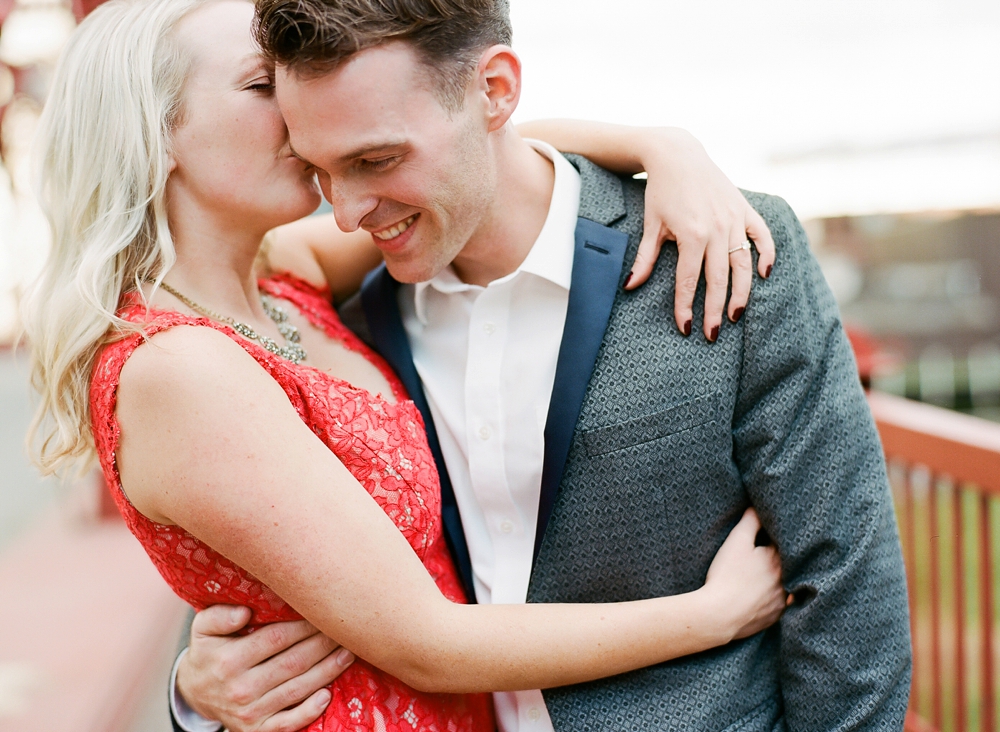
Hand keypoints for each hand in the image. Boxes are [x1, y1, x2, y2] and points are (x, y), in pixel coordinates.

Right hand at [176, 605, 354, 731]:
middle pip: (293, 662)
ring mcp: (250, 712)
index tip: (323, 611)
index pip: (277, 638)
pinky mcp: (257, 730)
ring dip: (327, 672)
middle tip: (344, 630)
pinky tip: (327, 695)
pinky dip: (309, 711)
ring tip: (347, 653)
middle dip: (323, 645)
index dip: (304, 625)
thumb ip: (219, 616)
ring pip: (297, 689)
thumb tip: (245, 612)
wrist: (195, 693)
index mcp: (229, 659)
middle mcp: (240, 688)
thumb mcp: (203, 628)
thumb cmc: (209, 651)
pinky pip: (288, 723)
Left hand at [625, 128, 775, 341]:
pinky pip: (762, 235)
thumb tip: (630, 286)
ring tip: (737, 315)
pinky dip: (767, 254)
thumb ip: (645, 258)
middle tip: (713, 335)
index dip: (687, 306)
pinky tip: (765, 274)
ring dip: (742, 292)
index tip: (685, 328)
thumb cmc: (661, 192)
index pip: (690, 280)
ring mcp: (734, 219)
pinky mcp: (744, 209)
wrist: (678, 154)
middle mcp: (717, 228)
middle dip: (715, 310)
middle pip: (719, 279)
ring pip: (743, 264)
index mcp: (692, 234)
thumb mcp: (651, 225)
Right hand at [703, 508, 786, 640]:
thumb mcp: (736, 542)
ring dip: (778, 579)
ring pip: (786, 584)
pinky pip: (780, 604)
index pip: (782, 542)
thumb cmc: (726, 575)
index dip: (773, 537)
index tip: (766, 536)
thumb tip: (758, 506)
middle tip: (764, 556)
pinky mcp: (775, 616)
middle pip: (786, 563)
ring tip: (763, 576)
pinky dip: (773, 598)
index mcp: (776, 558)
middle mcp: (785, 578)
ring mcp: (782, 599)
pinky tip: (762, 595)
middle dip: (778, 558)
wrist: (720, 614)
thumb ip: (750, 521)